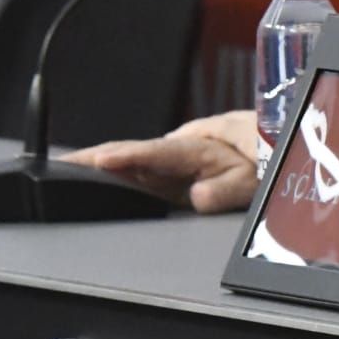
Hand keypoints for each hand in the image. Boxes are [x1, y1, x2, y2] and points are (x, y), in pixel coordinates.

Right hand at [63, 109, 259, 213]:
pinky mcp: (175, 172)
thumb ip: (229, 188)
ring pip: (134, 162)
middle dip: (98, 159)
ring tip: (64, 174)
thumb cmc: (269, 153)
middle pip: (135, 155)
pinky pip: (142, 171)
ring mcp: (176, 159)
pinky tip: (95, 178)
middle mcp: (183, 148)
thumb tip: (198, 197)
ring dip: (101, 164)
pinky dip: (117, 172)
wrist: (279, 141)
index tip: (102, 161)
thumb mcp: (259, 174)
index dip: (130, 156)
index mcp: (202, 144)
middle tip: (60, 168)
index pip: (159, 152)